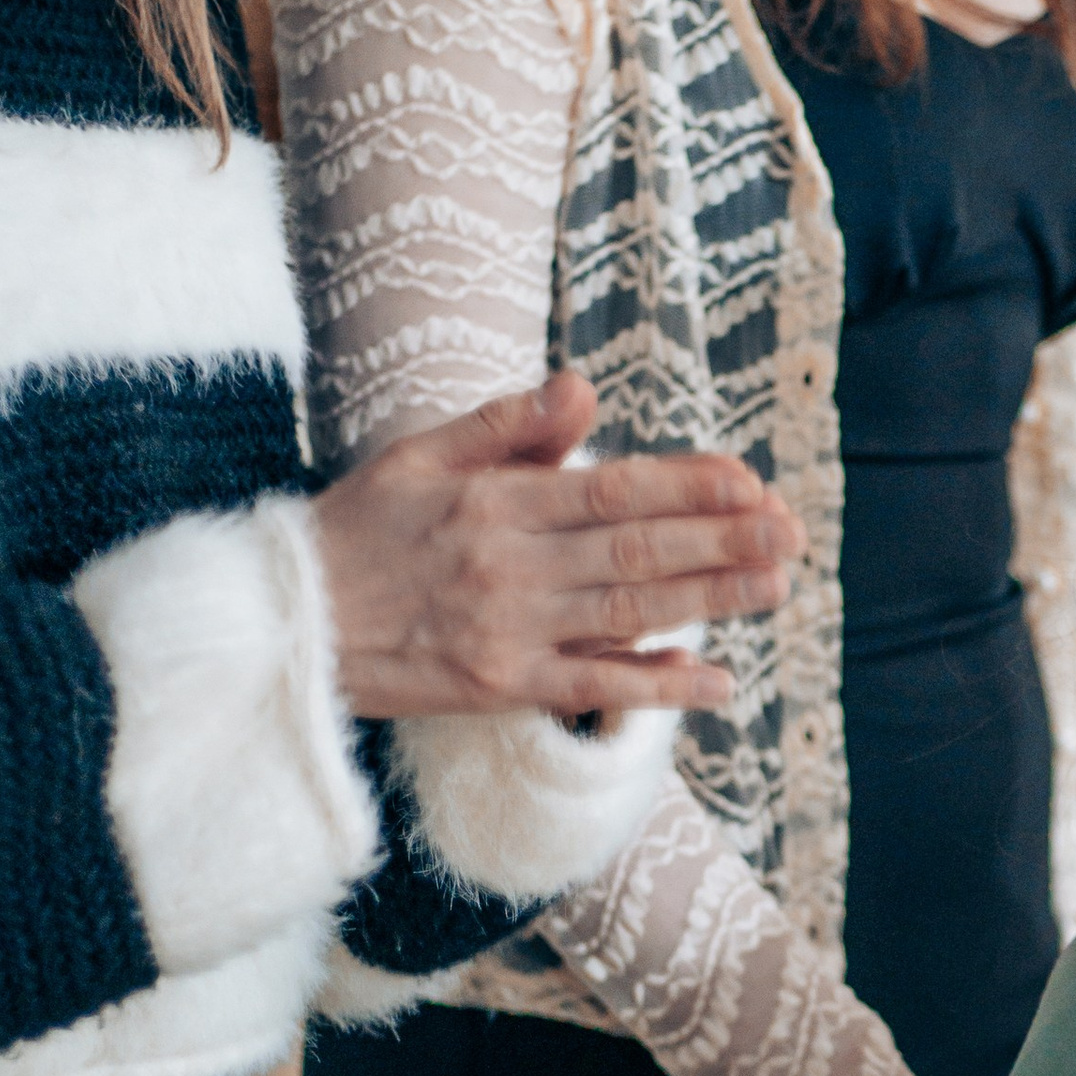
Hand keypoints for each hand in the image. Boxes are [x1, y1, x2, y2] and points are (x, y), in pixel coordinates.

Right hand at [312, 372, 805, 717]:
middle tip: (792, 531)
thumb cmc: (357, 531)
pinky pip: (592, 687)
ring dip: (710, 601)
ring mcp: (508, 631)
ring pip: (628, 615)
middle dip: (722, 540)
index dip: (687, 486)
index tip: (748, 480)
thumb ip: (506, 426)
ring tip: (777, 586)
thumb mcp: (420, 456)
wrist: (283, 624)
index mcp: (494, 501)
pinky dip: (656, 687)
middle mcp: (509, 565)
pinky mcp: (499, 686)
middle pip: (636, 551)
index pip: (612, 489)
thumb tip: (583, 387)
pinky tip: (717, 683)